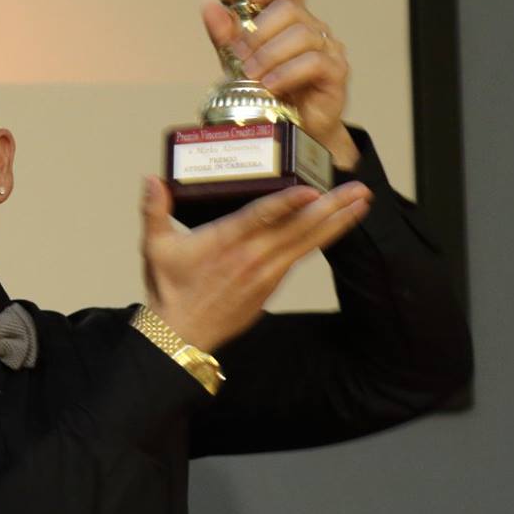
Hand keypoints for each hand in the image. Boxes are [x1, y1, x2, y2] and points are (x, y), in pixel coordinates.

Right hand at [139, 176, 371, 352]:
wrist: (181, 334)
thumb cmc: (170, 289)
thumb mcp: (155, 247)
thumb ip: (154, 210)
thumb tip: (151, 179)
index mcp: (226, 242)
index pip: (262, 218)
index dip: (288, 203)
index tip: (312, 190)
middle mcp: (253, 256)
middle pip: (299, 227)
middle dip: (333, 206)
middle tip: (360, 189)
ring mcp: (266, 272)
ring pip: (309, 242)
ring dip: (338, 222)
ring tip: (362, 203)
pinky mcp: (272, 284)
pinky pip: (302, 255)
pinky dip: (323, 239)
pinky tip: (337, 226)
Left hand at [202, 0, 359, 169]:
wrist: (294, 129)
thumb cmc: (271, 91)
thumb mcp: (241, 60)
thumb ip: (226, 35)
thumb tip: (208, 6)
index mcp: (292, 19)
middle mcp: (313, 29)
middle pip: (290, 9)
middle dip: (259, 31)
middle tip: (241, 54)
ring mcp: (329, 49)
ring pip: (302, 35)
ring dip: (270, 54)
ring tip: (252, 74)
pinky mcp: (336, 73)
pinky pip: (314, 62)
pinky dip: (287, 72)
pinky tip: (271, 84)